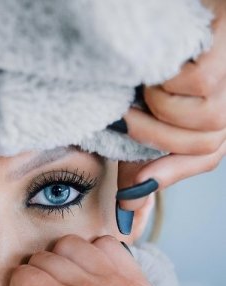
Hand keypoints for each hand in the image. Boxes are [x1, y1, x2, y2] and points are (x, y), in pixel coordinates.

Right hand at [117, 0, 225, 211]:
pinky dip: (167, 78)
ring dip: (159, 103)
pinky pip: (192, 86)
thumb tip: (127, 210)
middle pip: (203, 142)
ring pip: (196, 118)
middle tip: (126, 117)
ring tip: (149, 82)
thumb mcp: (146, 116)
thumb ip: (140, 162)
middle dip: (155, 135)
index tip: (132, 192)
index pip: (206, 155)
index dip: (167, 174)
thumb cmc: (161, 65)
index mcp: (215, 112)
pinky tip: (164, 62)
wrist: (173, 15)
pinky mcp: (225, 55)